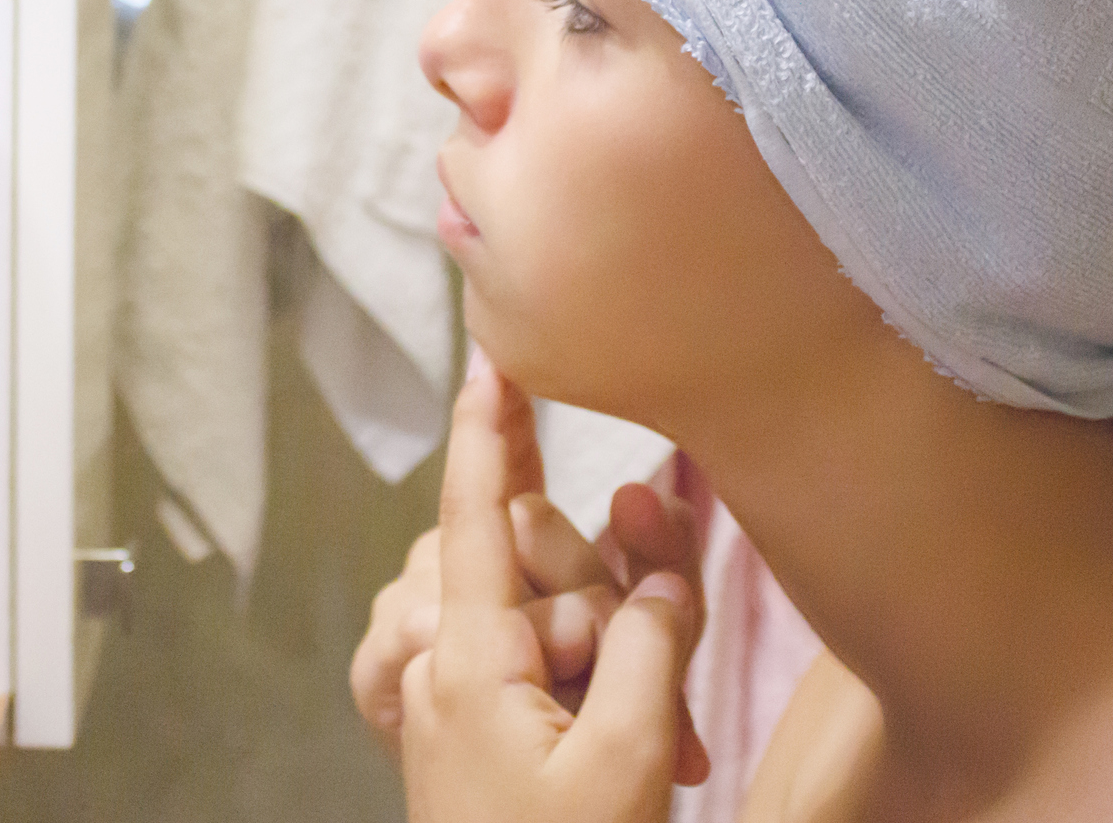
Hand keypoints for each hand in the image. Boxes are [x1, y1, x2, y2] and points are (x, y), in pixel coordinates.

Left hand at [396, 361, 705, 822]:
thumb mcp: (627, 759)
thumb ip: (650, 639)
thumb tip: (660, 558)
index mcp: (467, 660)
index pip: (479, 513)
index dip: (491, 429)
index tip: (489, 353)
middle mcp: (451, 662)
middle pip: (537, 563)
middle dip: (608, 603)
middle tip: (651, 707)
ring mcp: (465, 694)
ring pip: (556, 612)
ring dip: (622, 659)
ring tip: (661, 751)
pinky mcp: (485, 724)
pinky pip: (552, 661)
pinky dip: (610, 689)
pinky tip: (657, 756)